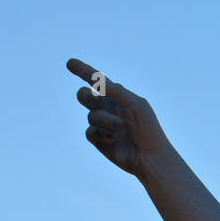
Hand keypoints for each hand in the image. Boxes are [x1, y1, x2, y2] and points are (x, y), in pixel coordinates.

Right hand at [66, 58, 168, 177]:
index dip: (83, 71)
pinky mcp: (98, 141)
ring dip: (105, 120)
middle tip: (97, 101)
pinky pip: (89, 132)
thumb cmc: (147, 129)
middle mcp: (107, 109)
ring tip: (120, 128)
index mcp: (117, 97)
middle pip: (84, 96)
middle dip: (87, 97)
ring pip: (90, 115)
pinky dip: (100, 134)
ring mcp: (102, 125)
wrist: (150, 157)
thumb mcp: (135, 104)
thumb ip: (115, 90)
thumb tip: (96, 79)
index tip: (69, 63)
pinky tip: (113, 139)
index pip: (96, 81)